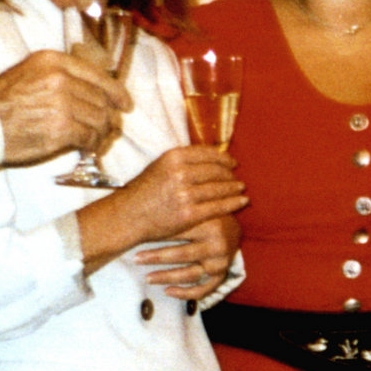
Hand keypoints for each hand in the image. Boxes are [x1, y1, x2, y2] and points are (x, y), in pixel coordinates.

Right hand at [0, 48, 130, 168]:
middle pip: (100, 99)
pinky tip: (87, 147)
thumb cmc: (1, 101)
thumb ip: (59, 75)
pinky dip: (92, 144)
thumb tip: (91, 90)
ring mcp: (62, 103)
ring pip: (99, 118)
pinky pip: (89, 136)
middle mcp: (61, 78)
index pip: (97, 75)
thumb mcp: (29, 72)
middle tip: (108, 128)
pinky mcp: (61, 128)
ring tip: (96, 140)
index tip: (124, 103)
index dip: (116, 91)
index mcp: (53, 61)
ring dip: (100, 132)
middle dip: (108, 116)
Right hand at [76, 149, 245, 277]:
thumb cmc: (143, 191)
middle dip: (230, 174)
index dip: (224, 158)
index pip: (208, 154)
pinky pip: (218, 206)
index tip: (232, 162)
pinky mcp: (189, 214)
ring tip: (241, 188)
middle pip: (216, 170)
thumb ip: (182, 161)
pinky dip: (233, 203)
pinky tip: (241, 201)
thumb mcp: (159, 166)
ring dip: (234, 188)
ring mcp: (185, 195)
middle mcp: (181, 173)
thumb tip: (209, 157)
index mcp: (174, 157)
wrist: (129, 216)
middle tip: (237, 177)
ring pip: (219, 188)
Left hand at [141, 213, 243, 300]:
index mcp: (211, 224)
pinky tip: (168, 291)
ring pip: (189, 274)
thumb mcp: (196, 206)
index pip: (179, 233)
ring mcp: (221, 262)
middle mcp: (218, 245)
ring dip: (166, 277)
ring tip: (148, 278)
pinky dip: (184, 293)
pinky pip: (202, 289)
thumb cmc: (207, 212)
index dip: (156, 236)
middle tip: (136, 259)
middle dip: (155, 257)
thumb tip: (144, 212)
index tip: (136, 239)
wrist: (232, 224)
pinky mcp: (221, 275)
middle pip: (182, 254)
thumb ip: (177, 210)